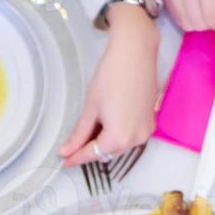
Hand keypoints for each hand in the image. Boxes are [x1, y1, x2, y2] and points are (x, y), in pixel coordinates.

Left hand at [60, 6, 159, 165]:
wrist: (135, 53)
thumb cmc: (111, 75)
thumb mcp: (91, 107)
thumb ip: (79, 133)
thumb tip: (67, 151)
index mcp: (119, 138)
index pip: (92, 154)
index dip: (76, 158)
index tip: (64, 161)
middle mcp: (135, 140)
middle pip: (107, 153)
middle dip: (90, 150)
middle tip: (72, 145)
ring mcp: (145, 132)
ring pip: (119, 146)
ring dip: (104, 142)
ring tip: (90, 130)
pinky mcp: (150, 122)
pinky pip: (130, 136)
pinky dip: (117, 134)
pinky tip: (107, 122)